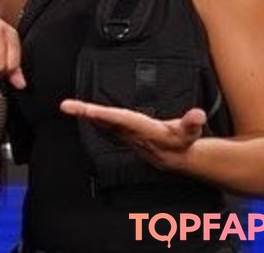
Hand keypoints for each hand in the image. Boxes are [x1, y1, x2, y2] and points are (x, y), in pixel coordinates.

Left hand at [60, 99, 206, 171]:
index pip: (119, 119)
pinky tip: (83, 113)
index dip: (104, 114)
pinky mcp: (122, 133)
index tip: (89, 110)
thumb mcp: (189, 132)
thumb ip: (192, 123)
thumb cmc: (181, 141)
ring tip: (69, 107)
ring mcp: (123, 134)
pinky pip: (104, 125)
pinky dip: (92, 118)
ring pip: (100, 123)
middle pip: (102, 120)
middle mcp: (128, 132)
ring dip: (84, 115)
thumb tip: (197, 114)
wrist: (174, 157)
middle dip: (85, 113)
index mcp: (141, 128)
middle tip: (66, 106)